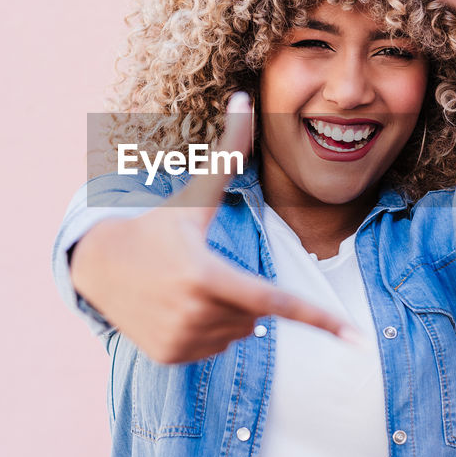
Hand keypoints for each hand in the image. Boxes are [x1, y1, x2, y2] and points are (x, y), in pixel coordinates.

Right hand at [69, 92, 356, 363]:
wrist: (98, 265)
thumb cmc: (156, 226)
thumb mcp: (194, 197)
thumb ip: (227, 154)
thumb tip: (245, 99)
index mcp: (207, 276)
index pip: (276, 302)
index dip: (320, 319)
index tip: (356, 338)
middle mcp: (195, 314)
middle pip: (256, 314)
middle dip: (243, 291)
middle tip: (205, 268)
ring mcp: (182, 340)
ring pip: (238, 332)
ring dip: (227, 311)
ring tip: (189, 286)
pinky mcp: (170, 358)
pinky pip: (214, 348)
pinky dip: (206, 329)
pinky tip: (177, 307)